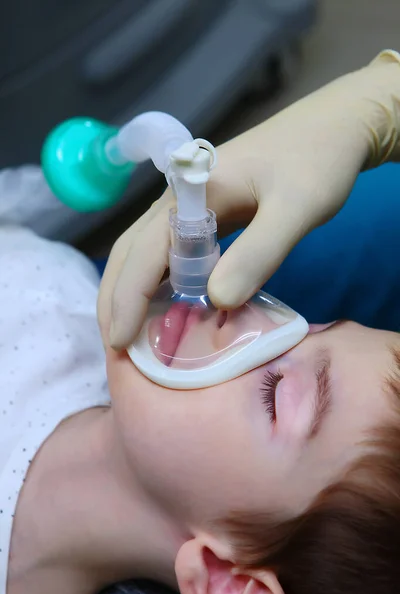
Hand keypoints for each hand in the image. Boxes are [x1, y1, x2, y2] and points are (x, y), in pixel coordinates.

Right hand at [98, 50, 399, 348]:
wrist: (335, 125)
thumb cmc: (318, 161)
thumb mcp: (297, 208)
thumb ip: (259, 253)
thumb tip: (217, 302)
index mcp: (190, 193)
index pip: (145, 252)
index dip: (128, 299)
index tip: (118, 342)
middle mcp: (179, 199)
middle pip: (131, 251)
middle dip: (116, 297)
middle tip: (114, 345)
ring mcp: (190, 205)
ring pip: (146, 252)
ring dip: (132, 290)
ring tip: (128, 331)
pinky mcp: (205, 213)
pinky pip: (171, 251)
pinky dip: (160, 280)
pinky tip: (166, 303)